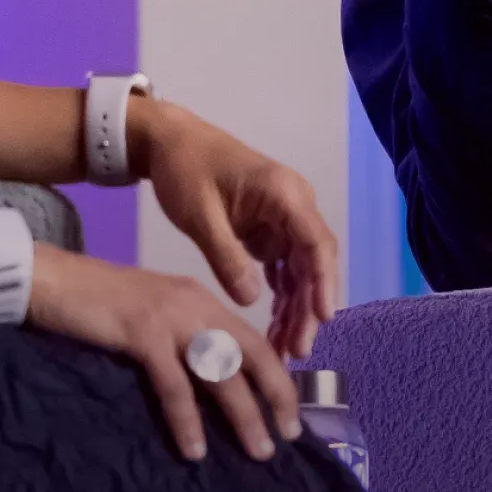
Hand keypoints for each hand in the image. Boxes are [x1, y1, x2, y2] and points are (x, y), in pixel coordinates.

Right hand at [29, 246, 301, 460]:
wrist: (51, 280)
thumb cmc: (97, 304)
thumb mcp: (153, 316)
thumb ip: (182, 338)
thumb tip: (207, 384)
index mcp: (200, 300)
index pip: (251, 340)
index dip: (275, 376)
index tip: (289, 411)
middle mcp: (195, 305)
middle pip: (251, 353)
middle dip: (277, 394)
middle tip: (290, 434)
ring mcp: (170, 318)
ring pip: (221, 371)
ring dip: (244, 415)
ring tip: (259, 451)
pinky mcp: (143, 333)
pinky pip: (174, 385)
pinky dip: (187, 420)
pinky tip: (195, 449)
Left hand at [126, 96, 342, 361]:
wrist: (169, 141)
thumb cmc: (184, 169)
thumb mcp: (199, 214)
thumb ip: (226, 256)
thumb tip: (251, 301)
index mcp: (284, 194)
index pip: (316, 243)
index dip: (323, 282)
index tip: (323, 318)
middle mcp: (294, 206)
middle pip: (313, 264)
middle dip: (308, 309)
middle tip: (297, 350)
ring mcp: (283, 220)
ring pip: (300, 272)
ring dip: (295, 310)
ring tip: (284, 349)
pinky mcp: (269, 231)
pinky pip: (283, 270)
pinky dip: (281, 298)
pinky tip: (275, 328)